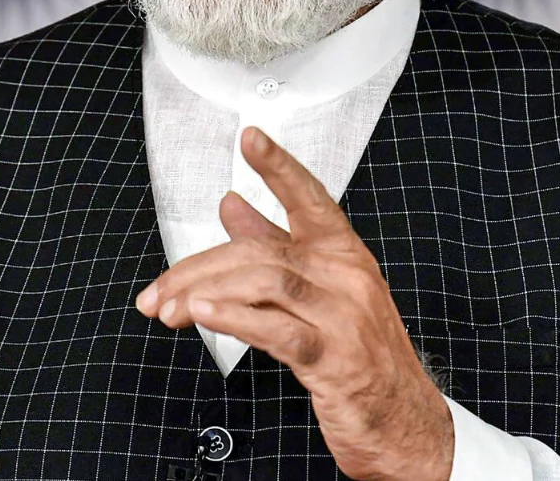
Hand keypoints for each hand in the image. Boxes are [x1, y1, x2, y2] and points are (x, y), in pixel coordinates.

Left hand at [135, 127, 453, 480]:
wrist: (402, 421)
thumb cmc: (360, 355)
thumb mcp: (319, 294)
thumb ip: (274, 248)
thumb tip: (232, 206)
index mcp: (344, 255)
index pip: (310, 198)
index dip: (280, 167)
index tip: (250, 138)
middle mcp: (347, 277)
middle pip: (262, 252)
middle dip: (198, 269)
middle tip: (156, 292)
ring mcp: (345, 317)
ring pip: (265, 283)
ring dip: (205, 295)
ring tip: (168, 311)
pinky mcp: (335, 359)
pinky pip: (278, 330)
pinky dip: (235, 320)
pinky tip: (204, 316)